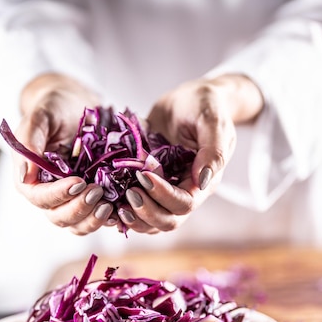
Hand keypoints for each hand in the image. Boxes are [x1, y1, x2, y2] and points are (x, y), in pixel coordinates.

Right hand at [13, 73, 114, 234]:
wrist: (77, 105)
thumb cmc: (55, 108)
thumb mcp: (41, 116)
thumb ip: (30, 139)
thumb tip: (26, 175)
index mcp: (31, 178)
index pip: (40, 197)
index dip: (58, 195)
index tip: (78, 182)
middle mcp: (48, 194)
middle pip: (59, 217)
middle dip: (78, 209)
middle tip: (98, 192)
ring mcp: (70, 199)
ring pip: (77, 224)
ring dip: (93, 220)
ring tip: (110, 207)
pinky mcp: (90, 199)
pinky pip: (96, 217)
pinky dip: (108, 219)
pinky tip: (120, 212)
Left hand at [119, 74, 263, 233]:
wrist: (189, 99)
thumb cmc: (204, 105)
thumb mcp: (212, 121)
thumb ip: (213, 150)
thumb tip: (204, 181)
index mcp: (203, 181)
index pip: (184, 203)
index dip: (163, 195)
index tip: (144, 176)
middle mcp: (185, 191)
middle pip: (168, 220)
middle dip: (146, 212)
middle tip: (127, 194)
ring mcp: (165, 190)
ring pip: (151, 221)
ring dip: (134, 218)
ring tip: (116, 205)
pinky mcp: (148, 184)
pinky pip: (137, 208)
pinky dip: (124, 210)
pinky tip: (109, 202)